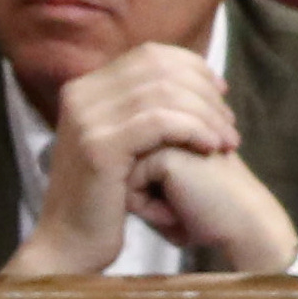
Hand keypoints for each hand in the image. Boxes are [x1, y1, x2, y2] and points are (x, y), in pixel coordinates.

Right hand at [11, 40, 288, 272]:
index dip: (194, 69)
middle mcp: (79, 96)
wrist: (70, 244)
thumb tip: (190, 81)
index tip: (220, 98)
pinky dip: (194, 130)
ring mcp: (85, 119)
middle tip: (228, 126)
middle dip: (206, 94)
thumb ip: (143, 109)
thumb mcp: (122, 143)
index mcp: (83, 88)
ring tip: (226, 142)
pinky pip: (160, 121)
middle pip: (161, 68)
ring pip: (165, 92)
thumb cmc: (105, 198)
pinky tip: (210, 149)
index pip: (151, 54)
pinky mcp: (99, 146)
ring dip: (207, 115)